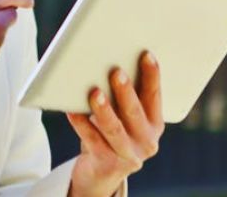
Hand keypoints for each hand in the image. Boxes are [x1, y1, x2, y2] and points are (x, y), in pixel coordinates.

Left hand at [65, 51, 164, 196]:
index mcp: (155, 124)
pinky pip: (92, 141)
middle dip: (125, 92)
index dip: (152, 76)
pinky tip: (71, 110)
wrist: (101, 172)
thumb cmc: (110, 132)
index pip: (154, 97)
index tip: (146, 55)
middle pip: (134, 113)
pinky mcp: (107, 164)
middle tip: (116, 72)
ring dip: (104, 110)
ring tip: (94, 92)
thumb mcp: (124, 116)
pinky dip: (81, 124)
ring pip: (114, 129)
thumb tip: (105, 61)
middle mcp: (147, 141)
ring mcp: (128, 155)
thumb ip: (122, 96)